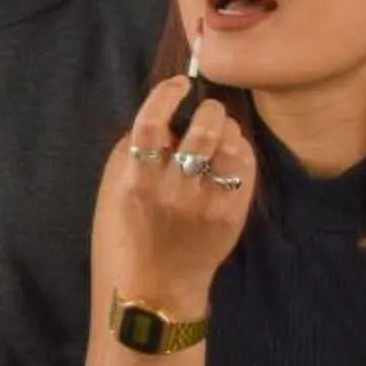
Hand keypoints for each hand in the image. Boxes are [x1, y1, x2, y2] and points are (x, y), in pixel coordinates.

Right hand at [99, 75, 256, 303]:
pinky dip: (241, 151)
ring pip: (230, 145)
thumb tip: (164, 114)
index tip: (177, 84)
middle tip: (207, 111)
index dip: (165, 95)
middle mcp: (173, 190)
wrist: (160, 280)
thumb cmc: (138, 227)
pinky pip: (246, 167)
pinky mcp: (230, 214)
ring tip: (221, 133)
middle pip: (203, 130)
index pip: (151, 126)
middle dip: (209, 110)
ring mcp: (206, 204)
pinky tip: (231, 154)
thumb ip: (135, 150)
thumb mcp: (119, 188)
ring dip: (228, 129)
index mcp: (139, 180)